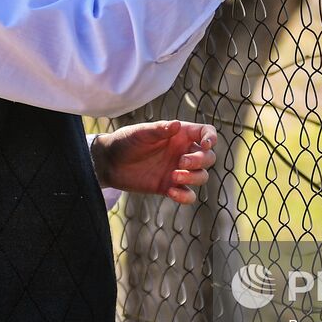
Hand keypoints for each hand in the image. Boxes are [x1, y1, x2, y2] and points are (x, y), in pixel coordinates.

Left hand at [91, 120, 216, 205]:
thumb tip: (176, 125)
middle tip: (181, 162)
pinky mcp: (170, 187)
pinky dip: (185, 196)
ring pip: (201, 176)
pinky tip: (171, 193)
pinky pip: (188, 195)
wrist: (110, 163)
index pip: (205, 133)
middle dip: (200, 161)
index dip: (211, 138)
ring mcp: (178, 171)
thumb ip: (158, 130)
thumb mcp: (140, 133)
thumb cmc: (126, 142)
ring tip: (173, 176)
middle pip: (208, 157)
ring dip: (193, 177)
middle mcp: (182, 152)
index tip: (206, 145)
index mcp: (180, 135)